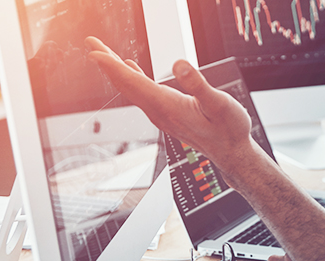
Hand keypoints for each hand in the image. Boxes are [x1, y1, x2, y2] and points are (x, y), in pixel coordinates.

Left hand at [84, 36, 252, 168]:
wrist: (233, 153)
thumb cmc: (229, 131)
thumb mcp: (219, 104)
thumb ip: (199, 85)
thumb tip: (178, 64)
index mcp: (170, 107)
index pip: (135, 84)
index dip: (113, 67)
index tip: (94, 52)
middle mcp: (161, 113)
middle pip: (128, 85)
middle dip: (108, 64)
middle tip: (91, 43)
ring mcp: (163, 115)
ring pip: (133, 89)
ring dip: (117, 70)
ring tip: (104, 53)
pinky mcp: (169, 115)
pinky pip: (144, 94)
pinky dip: (133, 79)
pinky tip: (130, 69)